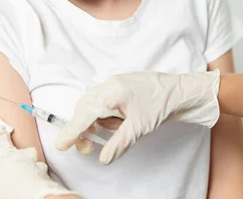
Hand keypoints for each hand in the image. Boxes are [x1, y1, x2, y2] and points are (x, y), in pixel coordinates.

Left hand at [0, 126, 80, 198]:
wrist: (41, 194)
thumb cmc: (20, 179)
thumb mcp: (4, 153)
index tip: (4, 131)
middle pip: (2, 156)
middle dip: (14, 150)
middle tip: (19, 151)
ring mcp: (9, 187)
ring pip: (18, 161)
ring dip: (26, 157)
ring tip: (30, 161)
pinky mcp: (25, 187)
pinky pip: (29, 169)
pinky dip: (34, 166)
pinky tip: (36, 168)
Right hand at [55, 69, 220, 163]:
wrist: (180, 91)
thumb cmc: (162, 103)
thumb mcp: (139, 128)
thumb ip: (118, 143)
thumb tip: (103, 158)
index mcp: (112, 93)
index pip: (84, 114)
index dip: (71, 131)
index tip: (62, 145)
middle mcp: (109, 85)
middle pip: (84, 108)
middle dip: (82, 129)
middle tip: (86, 148)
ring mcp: (115, 84)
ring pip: (93, 105)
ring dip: (95, 122)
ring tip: (110, 134)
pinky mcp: (120, 87)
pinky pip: (103, 101)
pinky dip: (104, 115)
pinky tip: (116, 123)